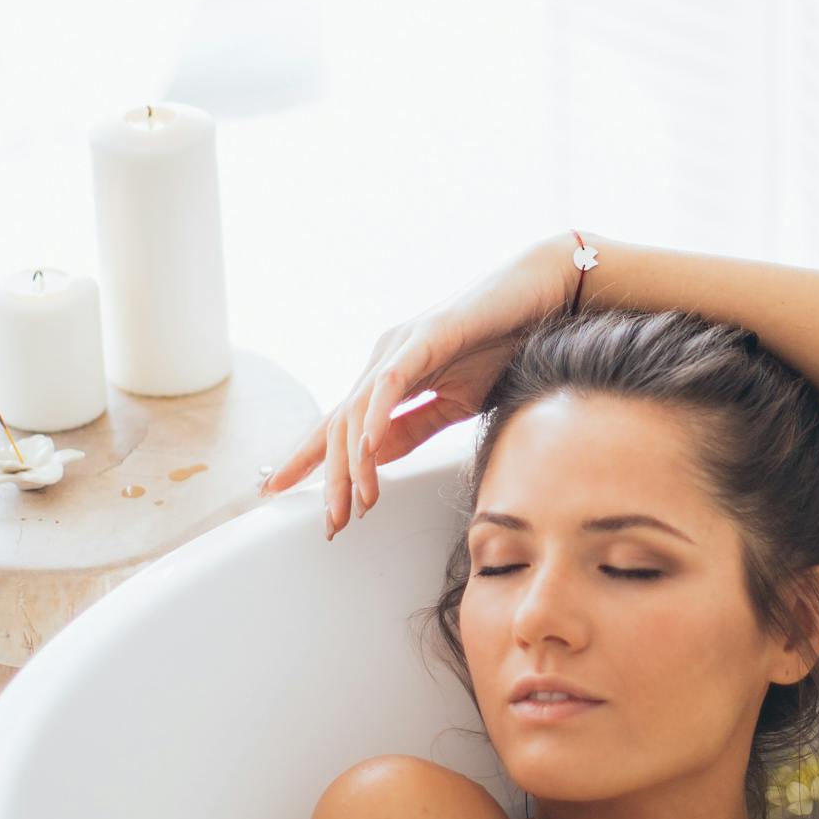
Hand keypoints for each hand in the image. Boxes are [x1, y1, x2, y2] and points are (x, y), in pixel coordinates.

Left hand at [260, 231, 583, 535]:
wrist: (541, 295)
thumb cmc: (502, 343)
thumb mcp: (453, 401)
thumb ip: (413, 429)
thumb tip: (376, 460)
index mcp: (388, 376)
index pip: (338, 425)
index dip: (308, 459)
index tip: (278, 490)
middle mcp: (384, 358)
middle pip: (339, 426)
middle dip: (330, 478)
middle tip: (332, 523)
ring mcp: (400, 345)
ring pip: (358, 411)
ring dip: (354, 463)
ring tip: (357, 503)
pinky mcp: (426, 335)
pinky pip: (391, 382)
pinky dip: (377, 417)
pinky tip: (370, 447)